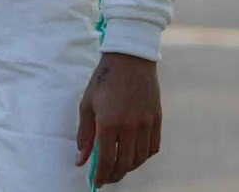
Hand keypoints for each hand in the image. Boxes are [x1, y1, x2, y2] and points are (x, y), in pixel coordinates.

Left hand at [75, 52, 161, 186]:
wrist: (130, 59)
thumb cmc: (103, 80)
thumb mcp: (87, 105)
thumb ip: (84, 135)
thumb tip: (81, 160)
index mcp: (109, 123)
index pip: (105, 160)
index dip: (100, 176)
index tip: (95, 183)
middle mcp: (130, 127)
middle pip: (124, 164)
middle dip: (114, 175)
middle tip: (106, 178)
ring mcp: (146, 124)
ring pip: (139, 159)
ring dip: (128, 168)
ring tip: (118, 167)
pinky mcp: (157, 120)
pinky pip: (152, 148)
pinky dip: (143, 157)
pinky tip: (133, 155)